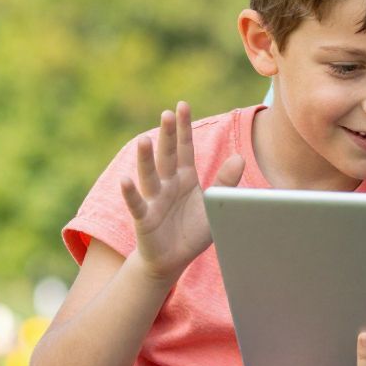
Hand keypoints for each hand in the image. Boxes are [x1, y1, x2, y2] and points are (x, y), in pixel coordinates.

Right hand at [119, 102, 242, 283]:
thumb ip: (225, 182)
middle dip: (167, 135)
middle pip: (167, 156)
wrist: (172, 260)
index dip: (183, 128)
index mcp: (185, 177)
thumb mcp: (214, 205)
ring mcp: (154, 199)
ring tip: (144, 140)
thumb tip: (239, 157)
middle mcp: (167, 184)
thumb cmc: (192, 231)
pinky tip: (125, 180)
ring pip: (150, 175)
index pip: (184, 148)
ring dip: (146, 159)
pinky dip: (131, 192)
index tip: (181, 105)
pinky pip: (137, 204)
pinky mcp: (144, 218)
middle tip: (167, 113)